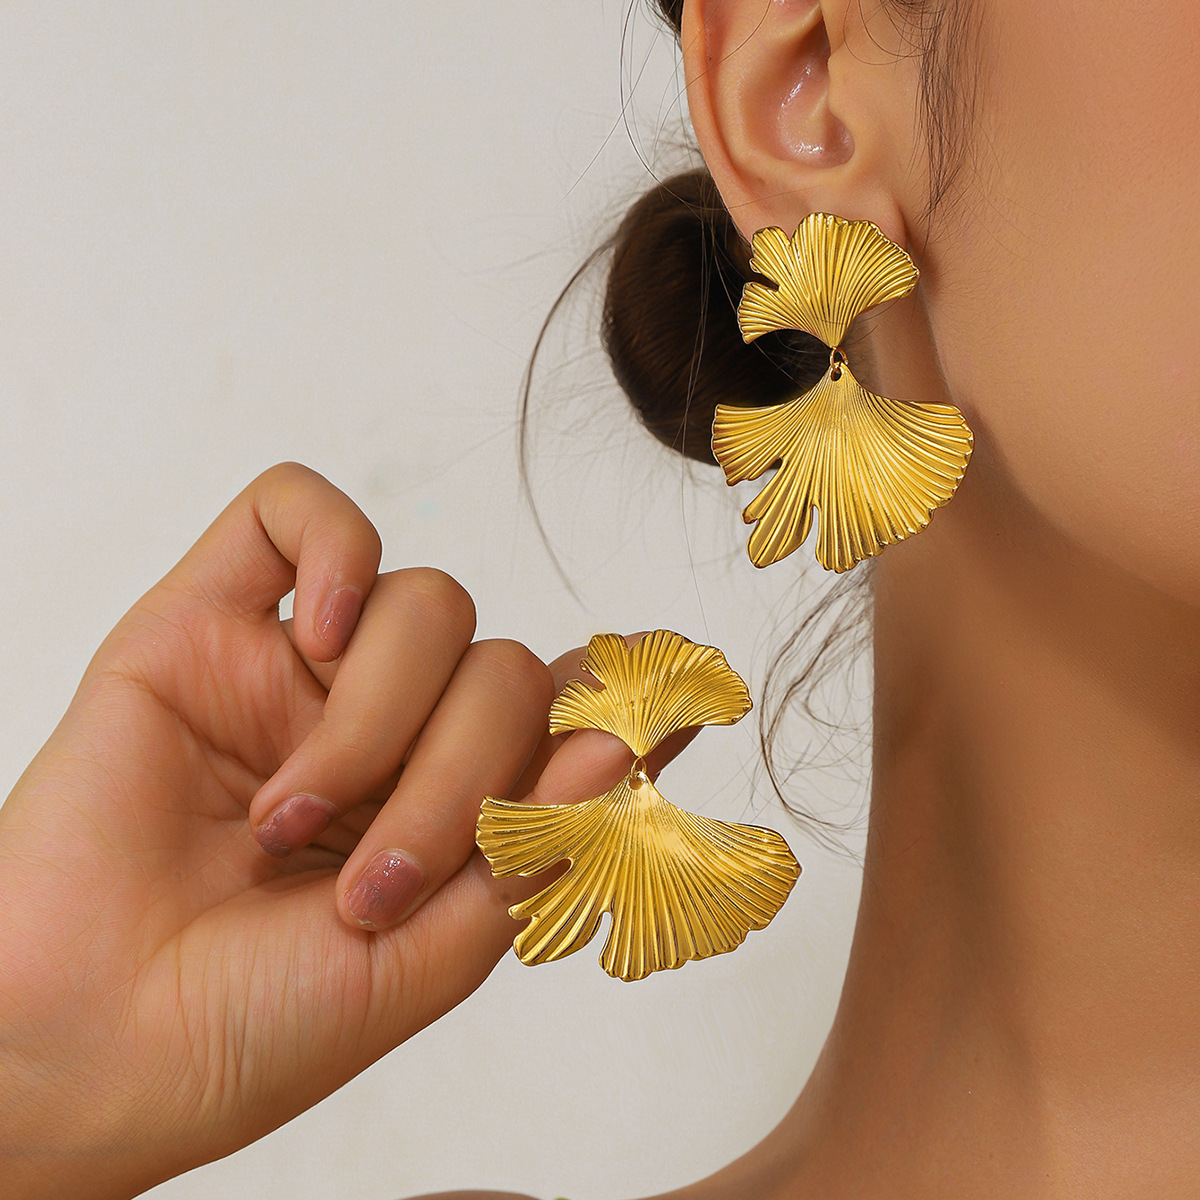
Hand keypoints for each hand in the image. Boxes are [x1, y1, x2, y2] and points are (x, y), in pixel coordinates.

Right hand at [0, 464, 635, 1199]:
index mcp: (451, 799)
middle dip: (464, 770)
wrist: (87, 1045)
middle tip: (379, 876)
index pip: (564, 709)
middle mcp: (389, 724)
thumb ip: (542, 841)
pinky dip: (342, 557)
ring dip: (382, 717)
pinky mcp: (207, 621)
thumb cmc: (255, 1023)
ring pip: (429, 601)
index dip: (626, 696)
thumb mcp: (439, 953)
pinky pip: (299, 513)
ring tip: (298, 817)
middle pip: (504, 664)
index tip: (691, 692)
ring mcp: (301, 669)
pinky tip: (323, 643)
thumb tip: (634, 741)